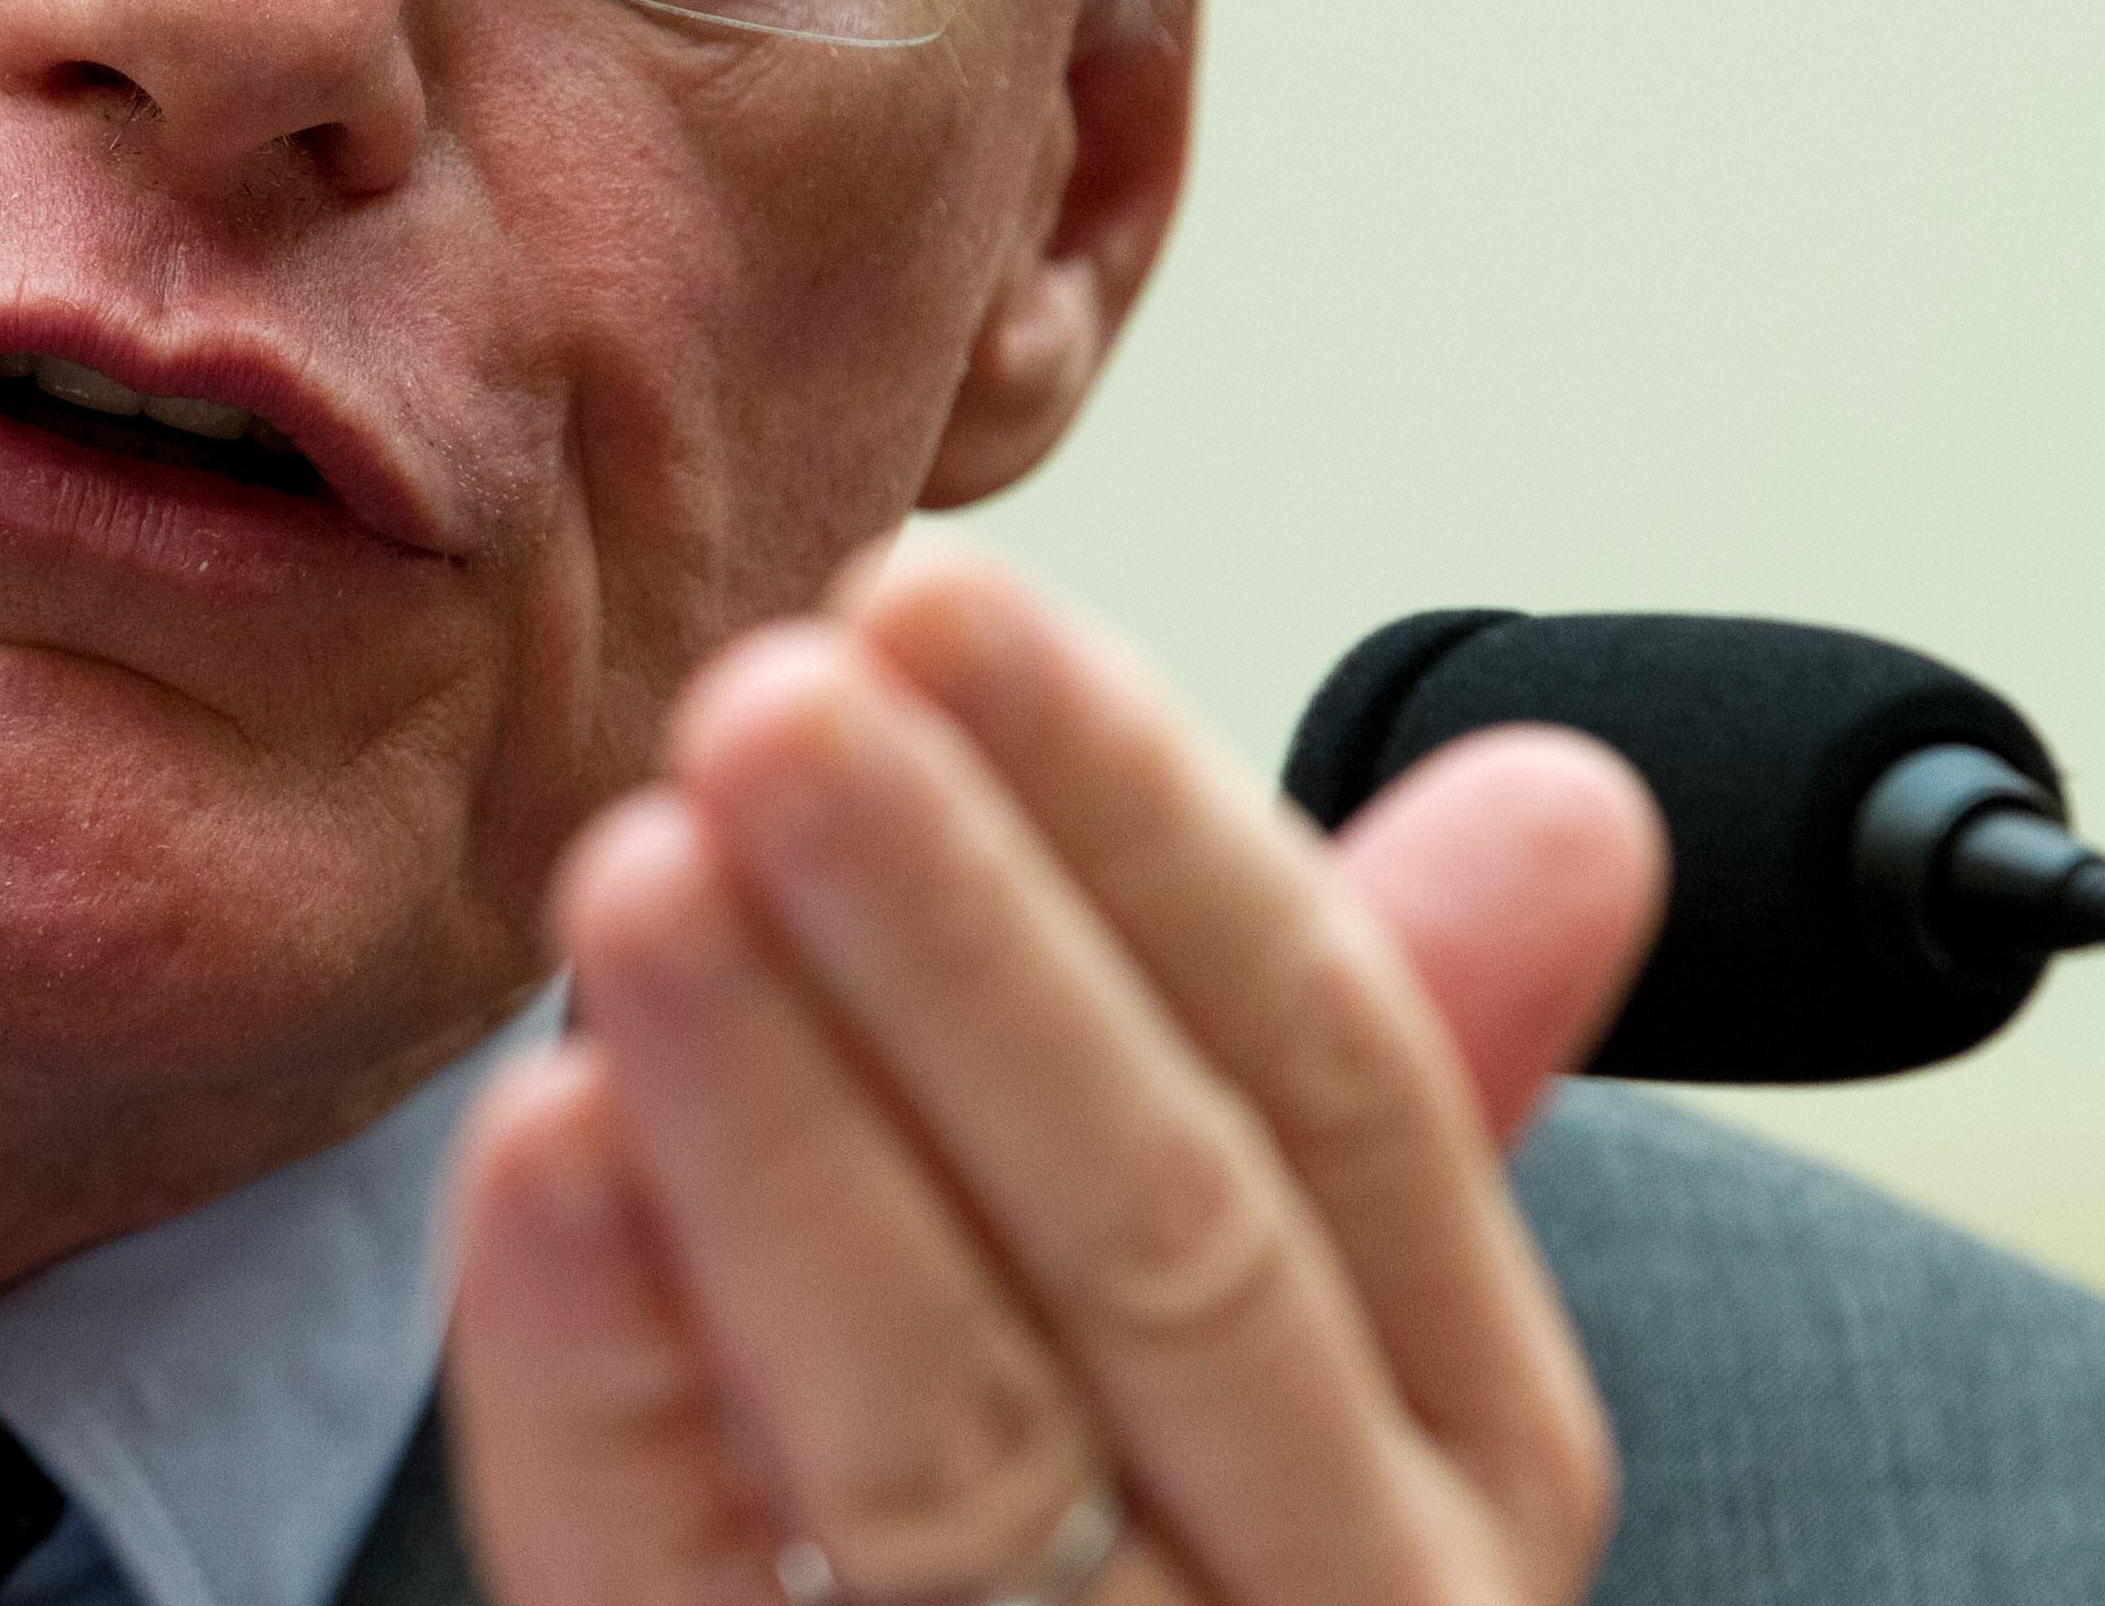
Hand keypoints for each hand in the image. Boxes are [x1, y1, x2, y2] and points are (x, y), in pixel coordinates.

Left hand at [442, 544, 1665, 1605]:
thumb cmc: (1139, 1581)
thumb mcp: (1307, 1364)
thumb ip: (1387, 1085)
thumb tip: (1565, 788)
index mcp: (1455, 1457)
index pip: (1343, 1088)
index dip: (1138, 824)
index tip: (938, 599)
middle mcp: (1330, 1604)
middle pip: (1166, 1235)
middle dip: (963, 937)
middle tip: (777, 696)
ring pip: (953, 1416)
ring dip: (785, 1115)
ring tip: (640, 867)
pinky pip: (690, 1576)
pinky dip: (612, 1363)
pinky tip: (539, 1144)